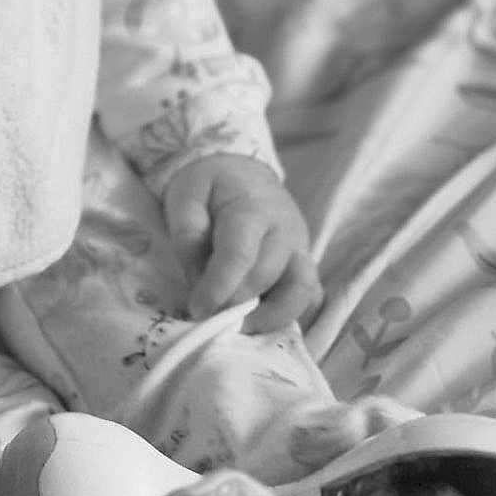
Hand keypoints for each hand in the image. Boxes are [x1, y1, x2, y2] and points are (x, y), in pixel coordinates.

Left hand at [162, 154, 321, 334]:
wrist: (241, 169)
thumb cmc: (209, 186)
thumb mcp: (185, 198)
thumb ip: (188, 237)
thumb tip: (198, 281)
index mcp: (251, 209)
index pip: (239, 255)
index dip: (217, 288)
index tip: (197, 309)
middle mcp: (285, 231)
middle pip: (266, 278)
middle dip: (236, 304)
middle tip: (210, 316)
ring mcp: (301, 248)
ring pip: (300, 293)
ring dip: (269, 317)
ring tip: (238, 326)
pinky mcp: (306, 263)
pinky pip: (310, 296)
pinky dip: (290, 314)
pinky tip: (262, 319)